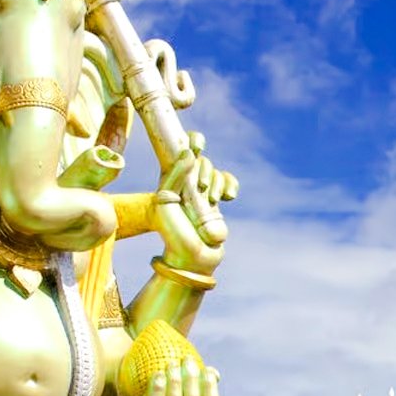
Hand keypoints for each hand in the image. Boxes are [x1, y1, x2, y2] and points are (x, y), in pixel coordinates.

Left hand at [123, 355, 220, 395]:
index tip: (206, 368)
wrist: (143, 392)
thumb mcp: (188, 376)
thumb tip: (214, 374)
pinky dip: (158, 387)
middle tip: (187, 358)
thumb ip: (201, 374)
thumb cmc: (172, 380)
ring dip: (174, 380)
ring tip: (172, 363)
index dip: (210, 387)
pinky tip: (159, 373)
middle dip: (191, 378)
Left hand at [154, 131, 232, 273]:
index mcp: (172, 176)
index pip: (183, 147)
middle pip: (203, 160)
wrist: (193, 255)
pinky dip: (230, 185)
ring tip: (212, 201)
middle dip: (205, 172)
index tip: (199, 144)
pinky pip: (228, 181)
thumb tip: (190, 153)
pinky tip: (228, 196)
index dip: (194, 140)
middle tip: (201, 189)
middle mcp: (188, 179)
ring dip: (216, 183)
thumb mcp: (165, 200)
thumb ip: (176, 174)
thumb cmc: (174, 231)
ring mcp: (203, 189)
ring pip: (216, 172)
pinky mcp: (217, 199)